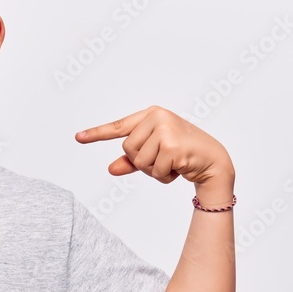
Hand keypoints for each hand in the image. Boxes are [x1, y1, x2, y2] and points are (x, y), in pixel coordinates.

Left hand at [74, 105, 233, 185]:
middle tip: (164, 159)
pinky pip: (153, 170)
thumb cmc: (183, 155)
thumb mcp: (155, 155)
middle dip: (142, 162)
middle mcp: (158, 117)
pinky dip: (164, 176)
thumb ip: (131, 161)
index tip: (78, 138)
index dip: (97, 134)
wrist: (214, 161)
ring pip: (138, 161)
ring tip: (172, 163)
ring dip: (154, 171)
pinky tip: (180, 168)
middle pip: (128, 149)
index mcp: (152, 115)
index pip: (119, 127)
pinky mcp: (172, 146)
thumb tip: (110, 169)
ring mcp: (166, 130)